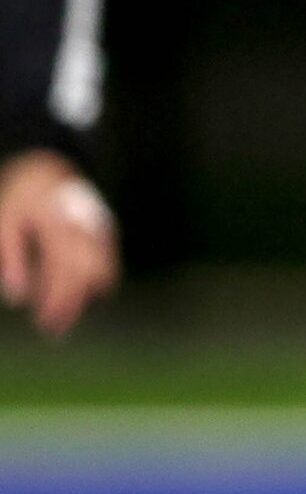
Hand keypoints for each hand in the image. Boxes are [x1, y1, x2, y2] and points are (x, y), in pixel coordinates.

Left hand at [0, 149, 119, 337]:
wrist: (48, 163)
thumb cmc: (22, 193)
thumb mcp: (5, 220)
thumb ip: (11, 257)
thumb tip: (17, 298)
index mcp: (60, 225)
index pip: (65, 272)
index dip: (57, 301)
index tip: (44, 323)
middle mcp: (86, 227)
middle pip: (88, 275)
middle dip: (73, 305)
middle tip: (55, 331)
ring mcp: (99, 227)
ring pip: (103, 269)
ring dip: (86, 296)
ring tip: (66, 320)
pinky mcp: (104, 229)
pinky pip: (107, 260)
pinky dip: (96, 281)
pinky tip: (82, 296)